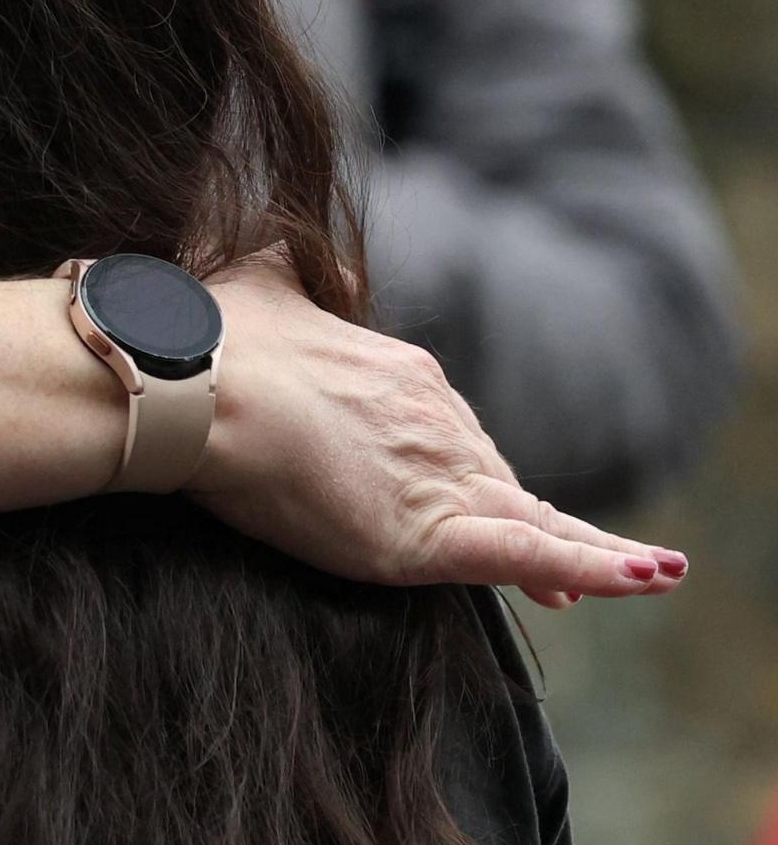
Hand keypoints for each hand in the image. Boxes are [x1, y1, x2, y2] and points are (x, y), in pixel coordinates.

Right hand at [193, 257, 680, 608]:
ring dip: (594, 551)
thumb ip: (293, 277)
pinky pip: (528, 554)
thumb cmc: (209, 339)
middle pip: (496, 481)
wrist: (195, 382)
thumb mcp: (261, 284)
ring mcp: (437, 473)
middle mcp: (436, 422)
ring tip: (646, 572)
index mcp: (405, 375)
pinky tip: (648, 577)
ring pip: (533, 519)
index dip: (471, 472)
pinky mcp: (424, 531)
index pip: (453, 436)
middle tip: (570, 572)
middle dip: (530, 520)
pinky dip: (599, 568)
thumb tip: (305, 266)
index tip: (482, 497)